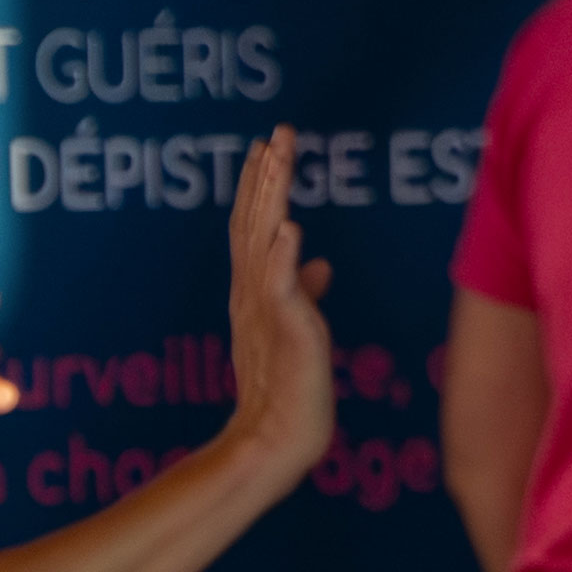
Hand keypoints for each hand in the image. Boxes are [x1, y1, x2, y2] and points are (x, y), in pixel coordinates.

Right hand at [220, 126, 335, 485]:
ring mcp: (265, 312)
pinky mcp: (285, 333)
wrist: (278, 438)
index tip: (265, 146)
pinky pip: (281, 290)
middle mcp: (252, 294)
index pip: (253, 227)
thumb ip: (303, 290)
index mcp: (254, 290)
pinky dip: (282, 259)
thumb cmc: (287, 386)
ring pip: (263, 244)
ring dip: (271, 201)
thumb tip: (320, 262)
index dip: (259, 186)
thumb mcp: (297, 327)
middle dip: (266, 177)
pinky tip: (290, 230)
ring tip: (277, 161)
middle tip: (276, 133)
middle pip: (254, 224)